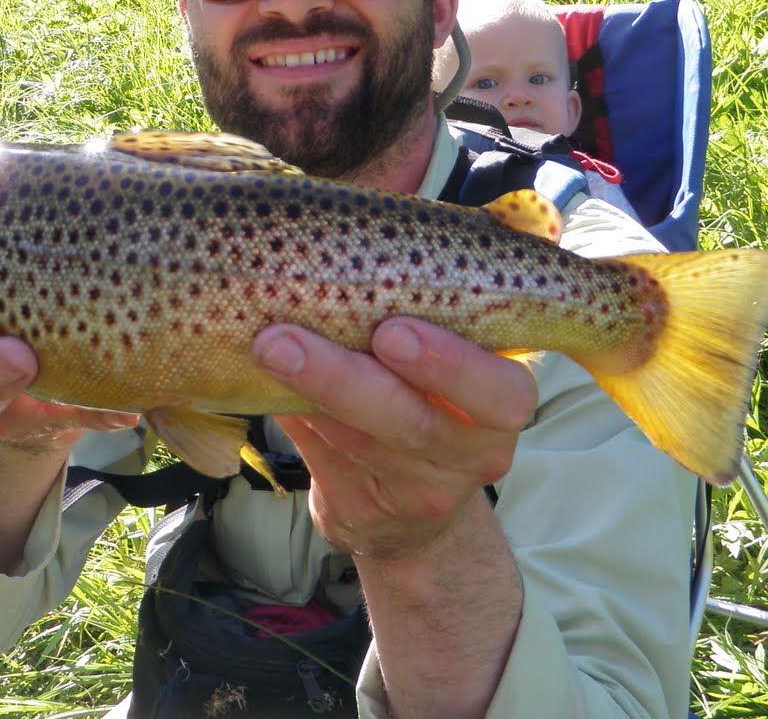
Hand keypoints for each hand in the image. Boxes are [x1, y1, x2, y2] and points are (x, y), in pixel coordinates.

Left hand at [252, 317, 537, 562]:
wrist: (417, 512)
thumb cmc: (435, 398)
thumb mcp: (457, 363)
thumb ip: (429, 317)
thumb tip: (358, 252)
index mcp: (503, 406)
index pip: (501, 394)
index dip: (451, 365)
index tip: (392, 332)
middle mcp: (471, 458)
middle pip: (412, 423)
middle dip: (344, 379)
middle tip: (284, 340)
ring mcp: (419, 495)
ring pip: (357, 442)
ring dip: (305, 392)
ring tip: (264, 348)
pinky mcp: (364, 514)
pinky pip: (322, 460)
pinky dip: (294, 416)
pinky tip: (266, 383)